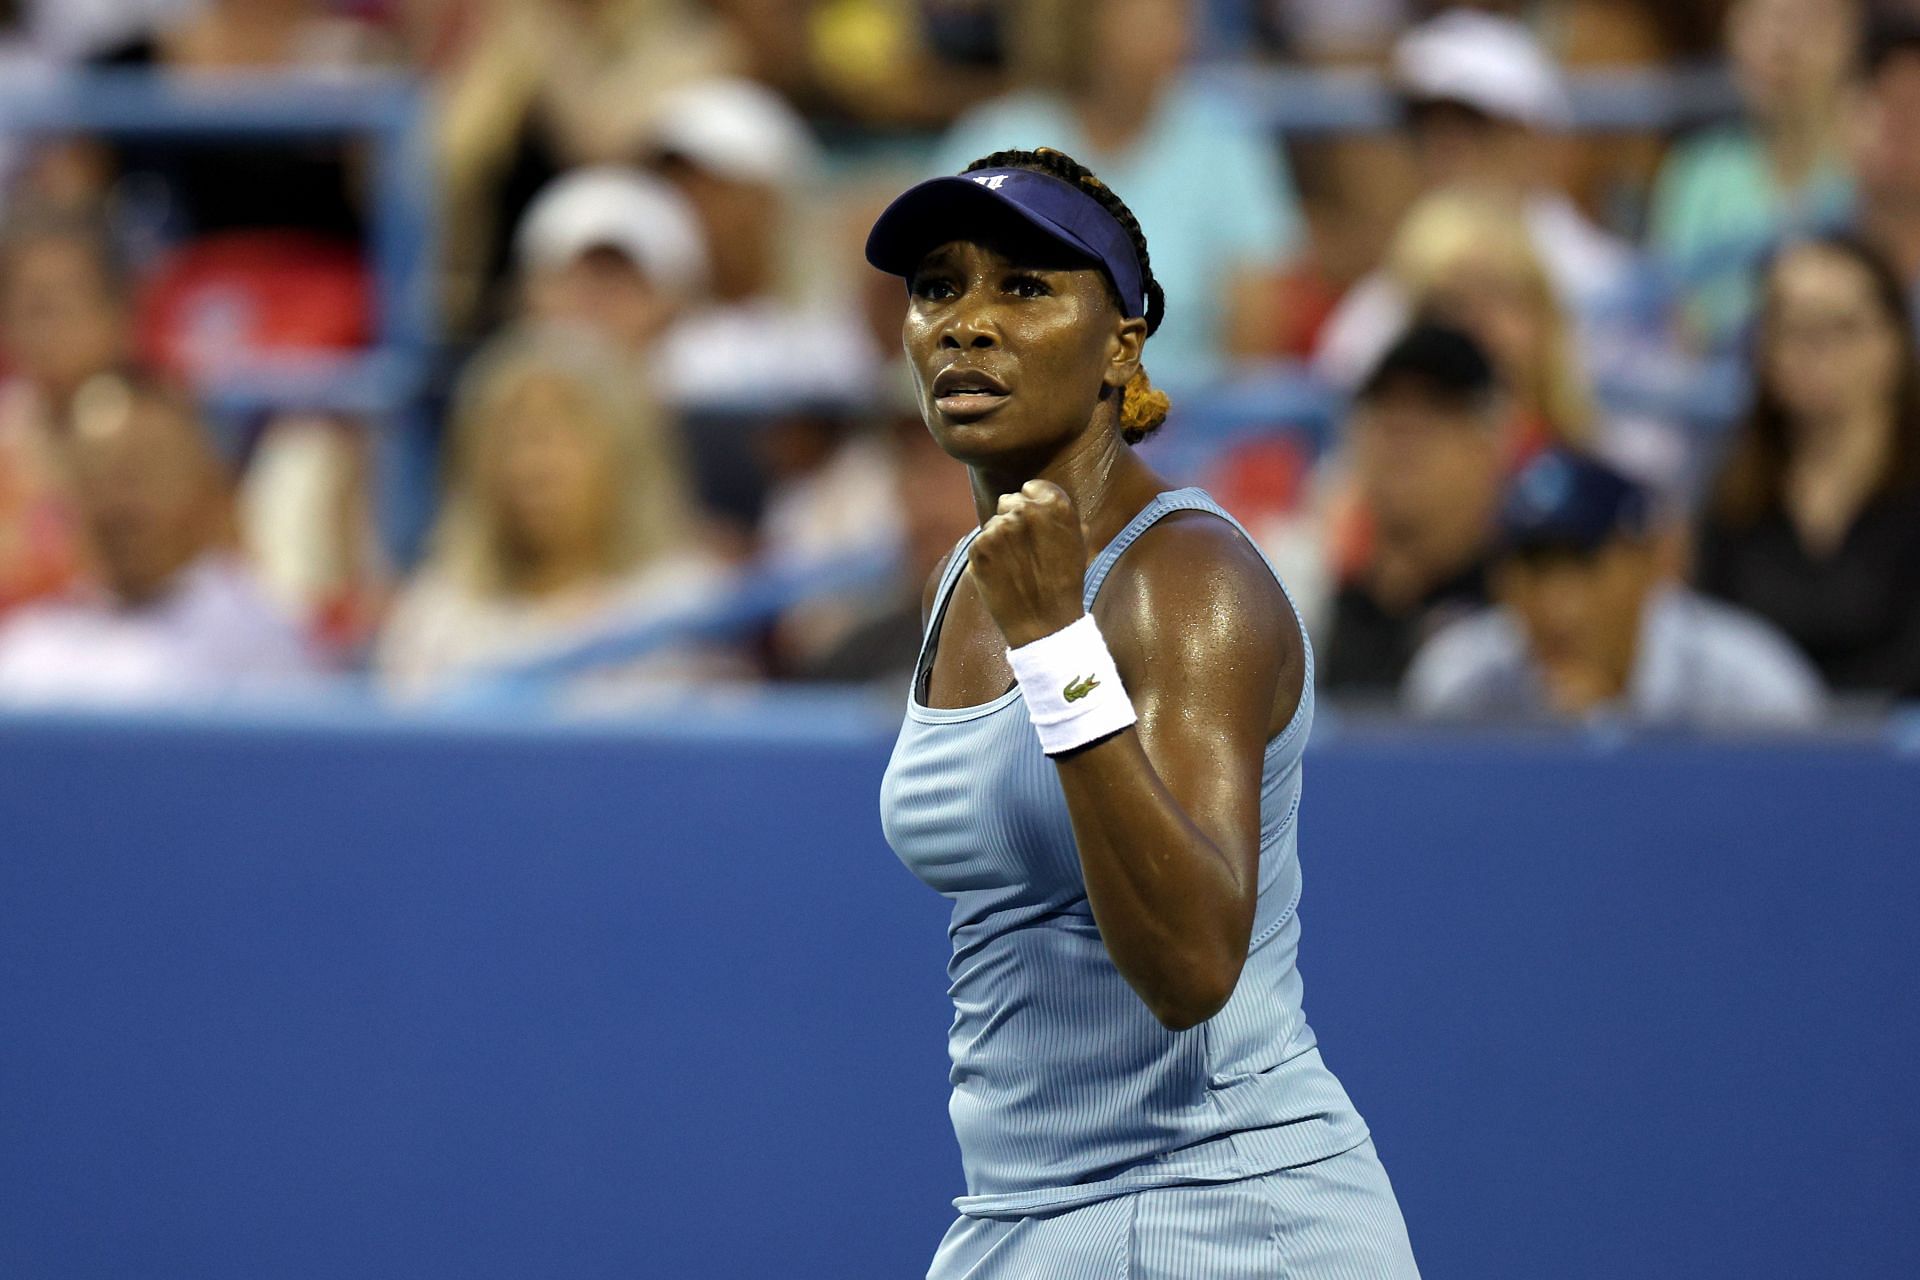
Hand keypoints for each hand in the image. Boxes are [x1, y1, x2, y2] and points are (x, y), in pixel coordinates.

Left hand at [969, 480, 1087, 647]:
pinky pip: (980, 541)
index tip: (1035, 527)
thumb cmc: (1065, 584)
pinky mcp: (980, 545)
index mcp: (1055, 504)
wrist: (1045, 622)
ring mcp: (1000, 527)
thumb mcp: (1077, 542)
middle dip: (1013, 520)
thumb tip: (1040, 497)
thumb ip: (1060, 515)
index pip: (1032, 487)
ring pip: (993, 522)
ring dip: (1000, 539)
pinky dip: (987, 555)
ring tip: (1015, 566)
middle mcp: (1026, 509)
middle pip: (1009, 501)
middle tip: (1024, 550)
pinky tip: (1003, 573)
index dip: (1033, 506)